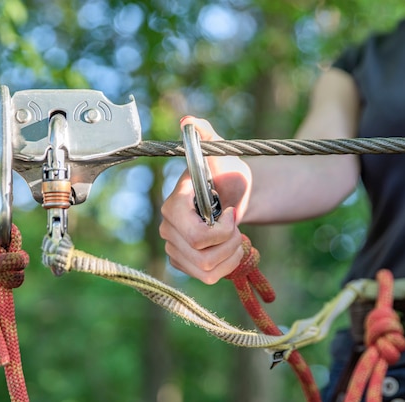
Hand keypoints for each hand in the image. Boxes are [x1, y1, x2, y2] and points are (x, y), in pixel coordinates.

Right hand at [159, 116, 251, 283]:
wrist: (232, 195)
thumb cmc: (226, 173)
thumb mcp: (220, 152)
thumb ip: (206, 134)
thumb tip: (189, 122)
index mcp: (174, 205)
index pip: (195, 235)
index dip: (220, 231)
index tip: (233, 213)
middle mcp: (168, 229)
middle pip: (202, 256)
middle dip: (229, 242)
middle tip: (236, 225)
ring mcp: (174, 248)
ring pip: (207, 269)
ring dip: (230, 254)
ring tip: (235, 236)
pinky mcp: (183, 263)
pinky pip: (207, 277)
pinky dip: (226, 266)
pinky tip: (229, 249)